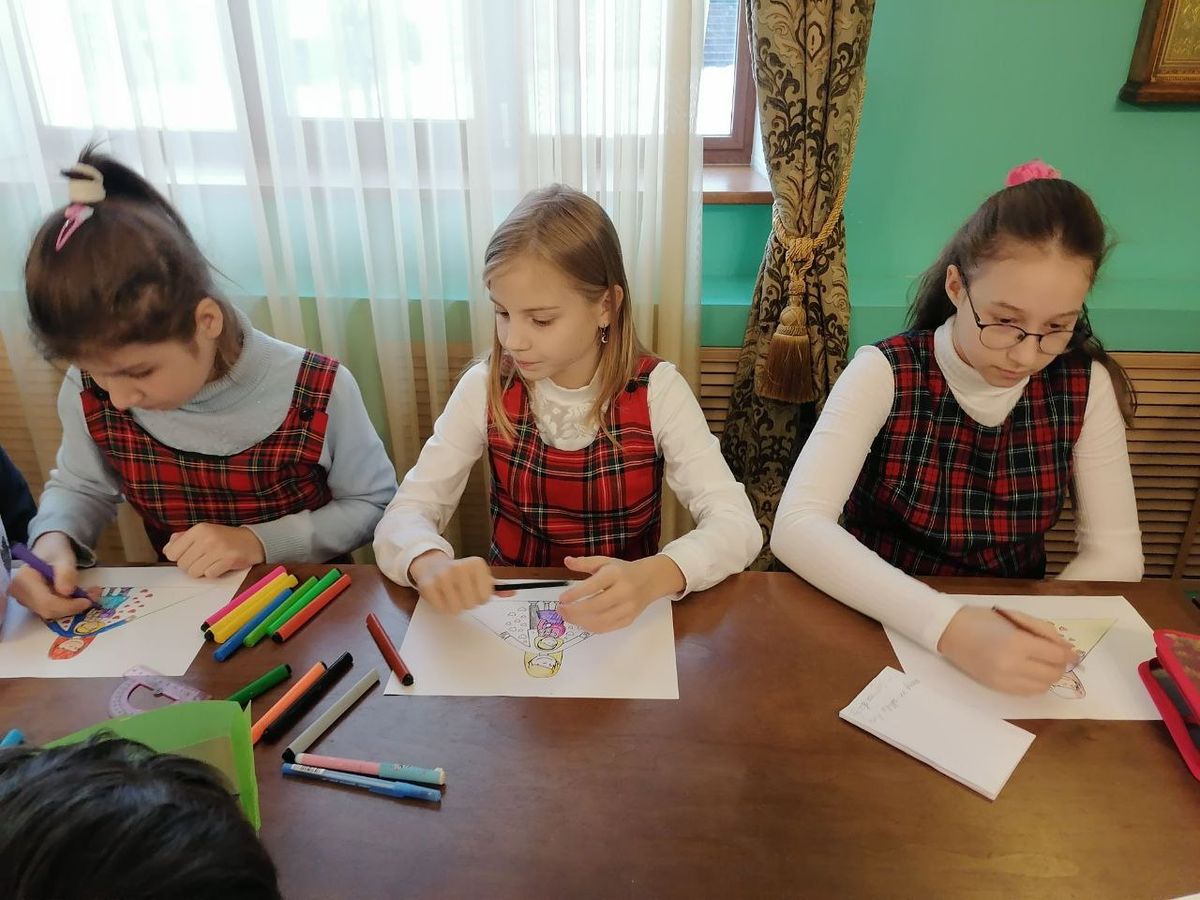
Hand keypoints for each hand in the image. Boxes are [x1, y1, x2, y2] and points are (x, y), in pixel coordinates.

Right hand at [9, 532, 90, 618]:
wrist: (49, 549)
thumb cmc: (55, 550)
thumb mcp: (64, 557)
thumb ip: (65, 573)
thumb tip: (66, 592)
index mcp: (24, 580)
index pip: (46, 602)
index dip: (68, 605)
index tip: (88, 601)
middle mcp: (21, 593)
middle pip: (48, 610)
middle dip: (73, 607)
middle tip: (94, 597)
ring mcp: (26, 600)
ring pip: (52, 612)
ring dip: (73, 607)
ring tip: (91, 594)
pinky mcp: (34, 604)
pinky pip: (52, 610)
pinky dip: (69, 606)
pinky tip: (80, 596)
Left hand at [163, 524, 264, 577]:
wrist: (252, 541)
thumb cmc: (224, 538)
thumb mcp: (203, 532)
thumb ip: (183, 538)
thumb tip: (167, 549)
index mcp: (198, 529)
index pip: (172, 552)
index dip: (178, 557)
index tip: (189, 554)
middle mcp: (207, 538)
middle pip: (182, 565)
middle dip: (191, 565)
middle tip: (202, 559)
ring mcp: (218, 549)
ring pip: (194, 572)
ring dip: (201, 571)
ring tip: (211, 563)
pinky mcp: (228, 560)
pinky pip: (210, 575)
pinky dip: (214, 573)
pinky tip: (220, 565)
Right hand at [409, 551, 497, 613]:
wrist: (432, 565)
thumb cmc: (459, 574)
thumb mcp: (479, 576)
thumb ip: (496, 586)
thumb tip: (513, 592)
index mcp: (476, 563)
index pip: (486, 597)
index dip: (480, 597)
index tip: (474, 589)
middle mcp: (460, 567)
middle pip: (472, 604)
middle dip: (466, 602)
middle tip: (460, 592)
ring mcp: (443, 575)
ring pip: (456, 609)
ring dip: (453, 606)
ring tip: (450, 593)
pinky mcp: (428, 585)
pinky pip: (441, 608)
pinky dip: (441, 605)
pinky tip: (440, 594)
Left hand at [557, 554, 683, 632]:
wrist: (650, 581)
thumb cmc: (623, 571)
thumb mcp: (605, 561)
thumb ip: (585, 562)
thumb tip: (567, 561)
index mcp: (616, 574)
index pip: (594, 585)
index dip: (576, 593)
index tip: (561, 599)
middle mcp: (624, 591)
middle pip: (596, 606)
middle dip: (575, 611)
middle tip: (560, 609)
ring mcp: (628, 608)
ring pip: (601, 621)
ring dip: (580, 621)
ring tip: (567, 616)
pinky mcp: (628, 620)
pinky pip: (606, 628)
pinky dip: (590, 627)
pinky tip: (580, 621)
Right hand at [938, 606, 1077, 695]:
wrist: (949, 631)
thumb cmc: (982, 618)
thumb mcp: (1016, 617)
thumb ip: (1043, 631)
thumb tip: (1067, 649)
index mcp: (1017, 643)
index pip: (1056, 656)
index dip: (1067, 653)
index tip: (1071, 651)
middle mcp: (1012, 665)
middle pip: (1052, 674)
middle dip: (1059, 665)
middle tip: (1055, 656)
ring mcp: (1004, 680)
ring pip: (1042, 686)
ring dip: (1048, 676)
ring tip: (1040, 663)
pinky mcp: (997, 688)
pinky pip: (1027, 692)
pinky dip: (1034, 683)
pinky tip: (1028, 671)